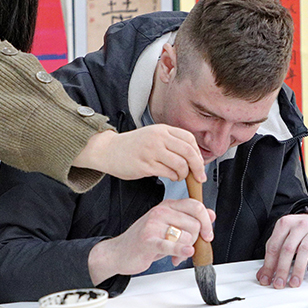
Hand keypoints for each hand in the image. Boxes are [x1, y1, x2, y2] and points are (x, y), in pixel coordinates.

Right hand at [75, 127, 205, 182]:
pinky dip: (174, 177)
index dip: (198, 153)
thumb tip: (194, 157)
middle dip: (198, 166)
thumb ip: (171, 142)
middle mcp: (158, 138)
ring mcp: (151, 151)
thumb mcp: (153, 135)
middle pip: (188, 151)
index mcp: (162, 129)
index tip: (199, 163)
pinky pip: (168, 173)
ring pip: (180, 164)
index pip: (189, 139)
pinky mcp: (145, 165)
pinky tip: (171, 177)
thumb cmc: (133, 146)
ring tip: (180, 176)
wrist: (108, 150)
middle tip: (199, 177)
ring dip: (184, 174)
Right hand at [88, 198, 215, 283]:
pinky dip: (181, 250)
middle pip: (195, 223)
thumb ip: (189, 219)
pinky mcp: (148, 241)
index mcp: (167, 205)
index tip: (208, 234)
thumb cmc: (145, 240)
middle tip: (186, 247)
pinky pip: (171, 245)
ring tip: (175, 254)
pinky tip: (185, 254)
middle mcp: (161, 212)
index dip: (206, 221)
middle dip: (195, 239)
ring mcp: (153, 225)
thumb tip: (211, 214)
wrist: (118, 252)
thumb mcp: (169, 225)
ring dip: (185, 249)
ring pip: (187, 236)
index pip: (196, 206)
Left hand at [257, 214, 307, 288]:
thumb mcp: (283, 236)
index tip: (266, 278)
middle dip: (282, 269)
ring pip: (304, 251)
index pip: (274, 246)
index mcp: (285, 223)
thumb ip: (273, 253)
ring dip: (298, 270)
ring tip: (294, 282)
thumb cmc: (298, 230)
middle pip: (288, 249)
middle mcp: (300, 225)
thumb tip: (264, 273)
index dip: (268, 265)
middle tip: (279, 283)